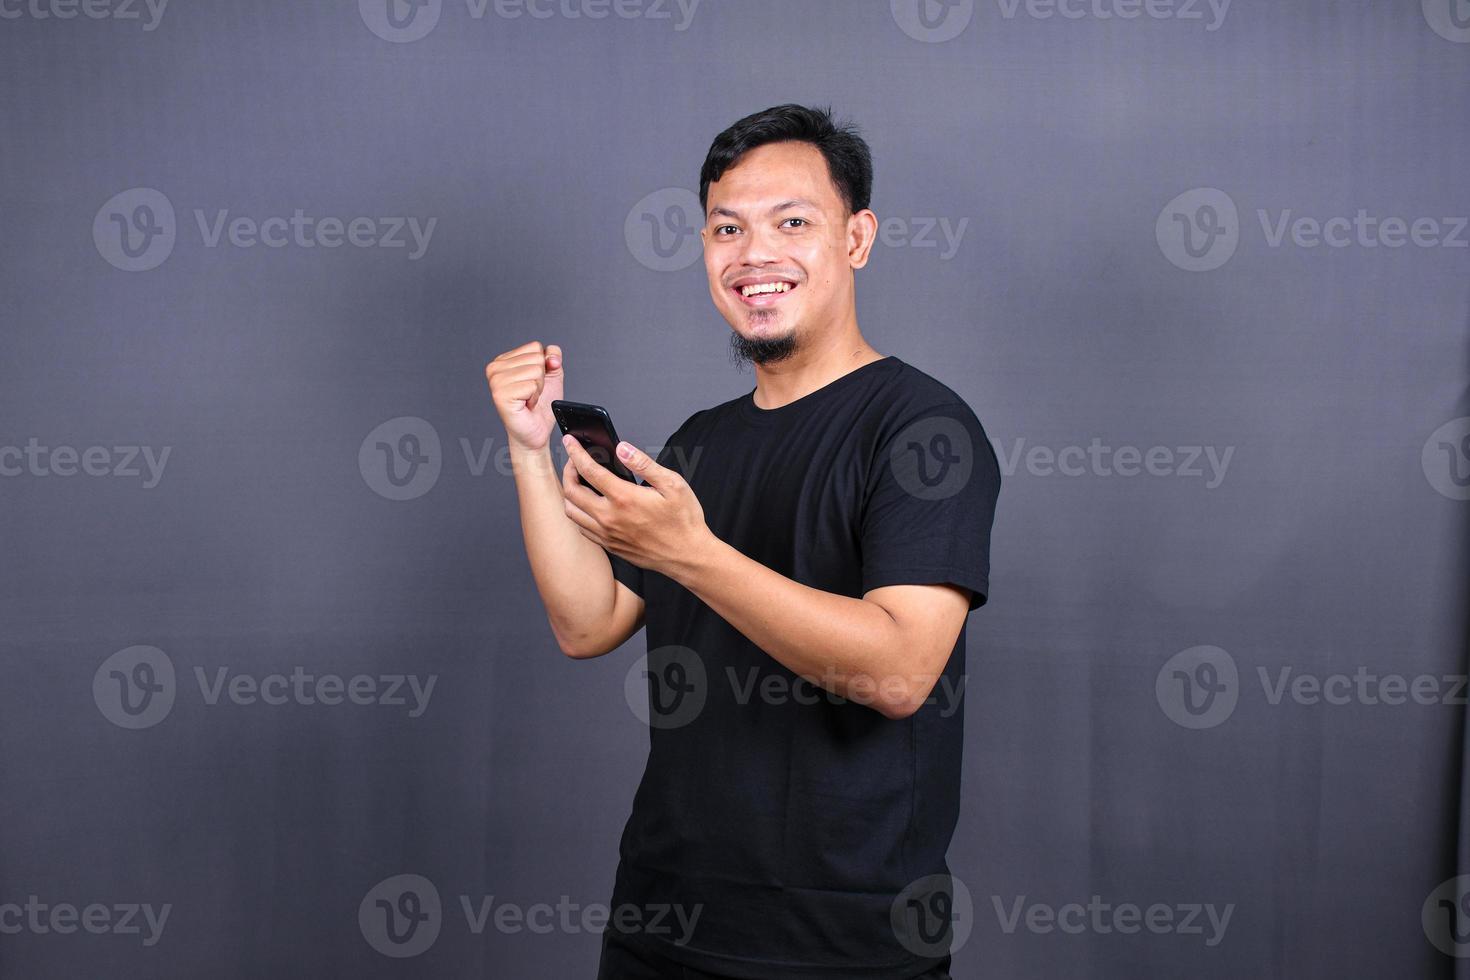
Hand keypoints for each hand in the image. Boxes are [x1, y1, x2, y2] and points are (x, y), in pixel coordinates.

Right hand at [484, 341, 563, 452]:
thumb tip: (552, 356)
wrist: (536, 431)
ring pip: (535, 370)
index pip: (535, 347)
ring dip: (538, 389)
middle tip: (530, 393)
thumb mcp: (551, 375)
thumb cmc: (540, 405)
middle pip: (536, 357)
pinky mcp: (501, 394)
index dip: (542, 367)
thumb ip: (552, 357)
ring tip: (528, 399)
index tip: (532, 383)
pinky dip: (534, 397)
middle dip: (541, 378)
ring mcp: (496, 381)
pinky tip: (526, 405)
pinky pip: (531, 385)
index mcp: (503, 360)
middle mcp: (495, 368)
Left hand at [560, 433, 712, 579]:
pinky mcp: (610, 546)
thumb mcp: (672, 484)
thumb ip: (643, 464)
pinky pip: (582, 528)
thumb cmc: (683, 521)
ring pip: (572, 512)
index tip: (570, 441)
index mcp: (624, 498)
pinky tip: (587, 506)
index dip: (575, 452)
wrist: (687, 556)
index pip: (588, 470)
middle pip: (571, 491)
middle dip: (568, 471)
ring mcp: (607, 534)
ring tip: (577, 482)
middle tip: (574, 461)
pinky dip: (578, 513)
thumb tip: (622, 448)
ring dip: (569, 493)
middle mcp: (610, 518)